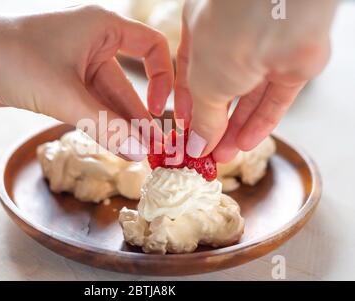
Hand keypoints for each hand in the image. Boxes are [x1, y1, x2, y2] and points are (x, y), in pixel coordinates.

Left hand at [0, 2, 173, 160]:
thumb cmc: (11, 57)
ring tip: (137, 156)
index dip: (163, 77)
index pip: (152, 47)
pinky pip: (89, 107)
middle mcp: (94, 44)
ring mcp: (76, 66)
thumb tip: (137, 152)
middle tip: (152, 151)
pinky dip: (100, 126)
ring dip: (120, 128)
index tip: (160, 108)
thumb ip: (104, 124)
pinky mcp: (59, 85)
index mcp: (103, 28)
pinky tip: (113, 147)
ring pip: (107, 101)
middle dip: (138, 118)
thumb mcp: (64, 93)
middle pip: (128, 84)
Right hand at [173, 0, 336, 161]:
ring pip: (249, 97)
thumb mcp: (202, 85)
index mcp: (200, 31)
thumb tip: (198, 146)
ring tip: (223, 155)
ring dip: (236, 129)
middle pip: (221, 89)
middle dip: (213, 123)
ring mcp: (264, 51)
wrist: (277, 15)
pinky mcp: (292, 64)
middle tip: (206, 150)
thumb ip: (202, 118)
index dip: (187, 103)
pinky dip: (261, 122)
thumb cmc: (226, 36)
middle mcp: (231, 39)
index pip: (189, 73)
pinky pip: (275, 98)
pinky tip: (246, 143)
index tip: (185, 129)